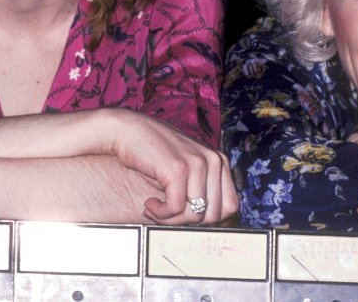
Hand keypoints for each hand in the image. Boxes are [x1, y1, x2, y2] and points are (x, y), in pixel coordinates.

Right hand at [101, 109, 238, 224]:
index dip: (206, 219)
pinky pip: (175, 208)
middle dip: (187, 223)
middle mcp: (214, 160)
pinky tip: (149, 204)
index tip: (183, 216)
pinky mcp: (177, 168)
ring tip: (154, 209)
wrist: (127, 131)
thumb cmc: (154, 156)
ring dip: (170, 220)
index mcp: (220, 162)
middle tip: (165, 215)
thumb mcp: (186, 172)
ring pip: (194, 215)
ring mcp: (197, 163)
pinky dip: (160, 213)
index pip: (229, 207)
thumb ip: (201, 190)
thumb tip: (208, 226)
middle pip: (214, 216)